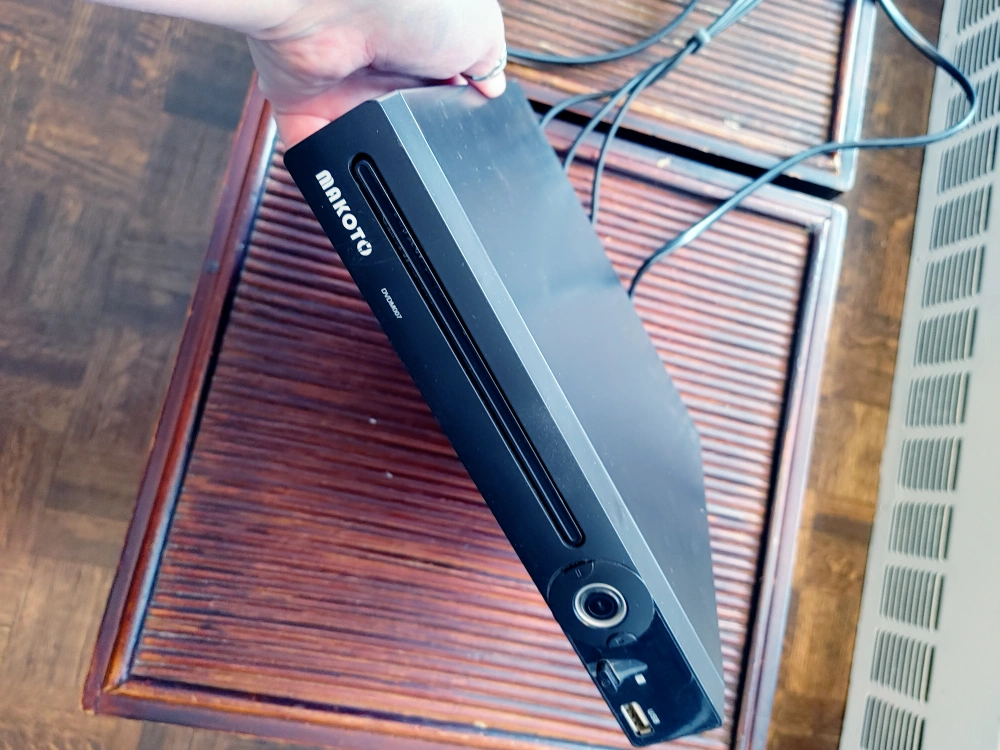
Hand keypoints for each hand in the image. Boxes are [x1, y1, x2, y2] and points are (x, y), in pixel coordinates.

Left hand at [247, 0, 507, 144]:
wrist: (342, 0)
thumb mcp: (480, 29)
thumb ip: (489, 62)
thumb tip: (494, 86)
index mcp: (419, 44)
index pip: (437, 91)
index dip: (451, 117)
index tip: (464, 135)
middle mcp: (376, 62)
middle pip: (398, 123)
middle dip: (413, 143)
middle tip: (429, 149)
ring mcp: (338, 84)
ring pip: (357, 142)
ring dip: (373, 156)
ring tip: (392, 155)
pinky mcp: (300, 102)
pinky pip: (311, 148)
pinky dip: (325, 166)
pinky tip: (347, 171)